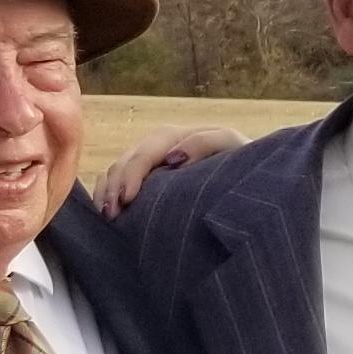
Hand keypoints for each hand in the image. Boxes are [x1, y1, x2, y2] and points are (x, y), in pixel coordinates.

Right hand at [96, 125, 247, 216]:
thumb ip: (205, 143)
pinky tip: (104, 214)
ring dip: (106, 192)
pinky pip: (115, 181)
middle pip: (125, 163)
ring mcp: (148, 162)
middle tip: (111, 215)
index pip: (144, 154)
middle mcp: (156, 146)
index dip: (132, 175)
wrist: (248, 174)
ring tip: (106, 217)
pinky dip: (105, 194)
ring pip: (115, 171)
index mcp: (174, 137)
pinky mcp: (144, 177)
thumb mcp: (231, 145)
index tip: (127, 201)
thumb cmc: (240, 160)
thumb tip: (172, 157)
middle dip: (114, 187)